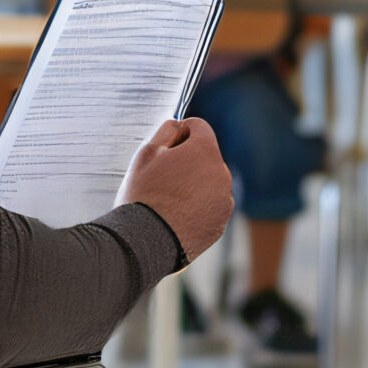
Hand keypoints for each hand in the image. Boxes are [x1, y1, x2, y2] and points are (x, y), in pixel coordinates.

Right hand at [116, 117, 232, 261]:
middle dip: (188, 161)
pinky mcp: (220, 223)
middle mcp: (222, 174)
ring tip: (168, 200)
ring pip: (209, 182)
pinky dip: (197, 207)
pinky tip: (176, 215)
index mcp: (205, 152)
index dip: (180, 132)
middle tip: (162, 177)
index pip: (199, 127)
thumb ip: (166, 131)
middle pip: (205, 156)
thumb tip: (177, 125)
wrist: (146, 242)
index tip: (167, 146)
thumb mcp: (146, 153)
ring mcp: (224, 201)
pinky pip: (210, 206)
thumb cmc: (144, 195)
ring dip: (193, 184)